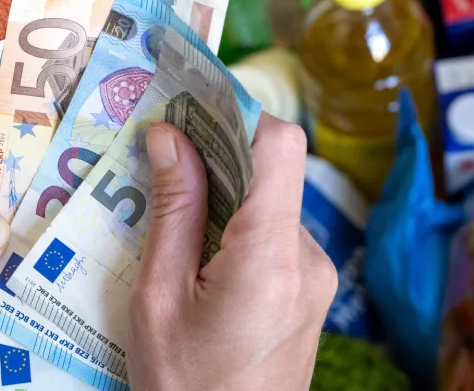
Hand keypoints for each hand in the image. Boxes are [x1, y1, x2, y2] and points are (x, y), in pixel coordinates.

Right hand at [127, 114, 336, 390]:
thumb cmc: (182, 386)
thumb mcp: (156, 300)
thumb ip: (171, 212)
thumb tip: (167, 135)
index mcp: (270, 258)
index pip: (280, 146)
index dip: (238, 115)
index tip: (189, 110)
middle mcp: (308, 260)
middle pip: (272, 173)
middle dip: (215, 160)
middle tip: (156, 163)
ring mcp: (317, 279)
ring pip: (270, 205)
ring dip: (223, 201)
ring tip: (166, 222)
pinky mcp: (311, 294)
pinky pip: (275, 238)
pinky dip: (237, 232)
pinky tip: (195, 260)